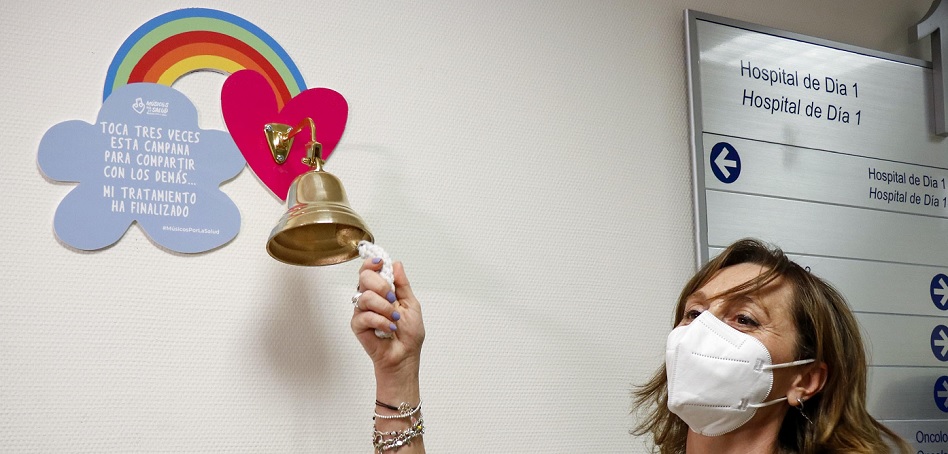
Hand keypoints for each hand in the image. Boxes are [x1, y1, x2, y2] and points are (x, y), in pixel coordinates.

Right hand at [351, 259, 424, 378]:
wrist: (404, 356)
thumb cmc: (408, 334)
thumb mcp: (411, 304)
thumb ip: (402, 284)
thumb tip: (396, 264)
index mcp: (381, 291)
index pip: (370, 269)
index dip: (372, 263)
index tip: (381, 264)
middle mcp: (369, 298)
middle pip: (364, 277)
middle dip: (381, 286)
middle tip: (392, 298)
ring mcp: (361, 311)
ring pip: (366, 296)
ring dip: (385, 308)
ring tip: (394, 319)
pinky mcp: (357, 325)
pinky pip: (365, 315)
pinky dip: (381, 322)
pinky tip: (388, 328)